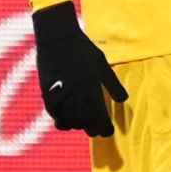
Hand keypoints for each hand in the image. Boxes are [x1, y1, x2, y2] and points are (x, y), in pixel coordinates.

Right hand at [32, 2, 125, 136]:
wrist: (57, 39)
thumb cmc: (83, 49)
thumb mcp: (102, 63)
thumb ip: (112, 83)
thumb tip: (124, 100)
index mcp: (90, 84)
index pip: (98, 113)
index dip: (103, 126)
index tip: (109, 132)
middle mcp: (75, 91)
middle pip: (84, 119)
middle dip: (92, 128)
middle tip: (98, 132)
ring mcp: (59, 93)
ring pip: (68, 119)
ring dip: (77, 126)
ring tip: (85, 126)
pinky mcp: (46, 93)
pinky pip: (54, 114)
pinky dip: (62, 120)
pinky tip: (68, 122)